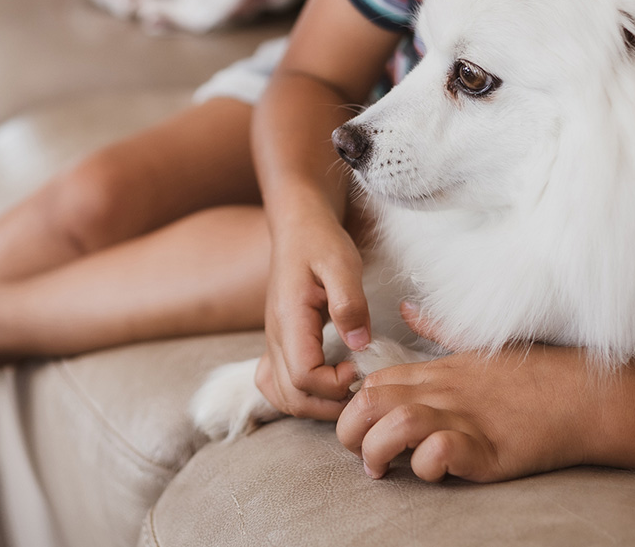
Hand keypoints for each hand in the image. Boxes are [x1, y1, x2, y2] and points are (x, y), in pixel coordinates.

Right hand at [257, 206, 369, 421]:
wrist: (298, 228)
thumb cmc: (321, 242)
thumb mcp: (342, 264)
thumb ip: (350, 303)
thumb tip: (359, 344)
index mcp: (289, 319)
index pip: (304, 376)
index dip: (335, 383)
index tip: (360, 365)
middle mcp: (275, 337)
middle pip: (292, 397)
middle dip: (329, 404)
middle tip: (360, 386)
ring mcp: (273, 343)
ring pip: (282, 397)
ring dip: (315, 405)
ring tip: (346, 388)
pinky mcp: (278, 344)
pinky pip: (276, 385)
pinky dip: (299, 396)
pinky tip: (325, 384)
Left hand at [335, 305, 590, 481]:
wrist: (586, 393)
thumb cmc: (535, 372)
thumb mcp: (479, 344)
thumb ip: (438, 330)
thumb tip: (408, 308)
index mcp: (438, 371)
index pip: (372, 382)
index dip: (357, 407)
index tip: (366, 428)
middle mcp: (443, 392)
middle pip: (367, 402)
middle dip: (350, 432)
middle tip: (364, 454)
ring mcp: (464, 419)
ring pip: (394, 426)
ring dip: (378, 452)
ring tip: (386, 469)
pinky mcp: (487, 449)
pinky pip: (440, 452)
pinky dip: (427, 466)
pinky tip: (435, 469)